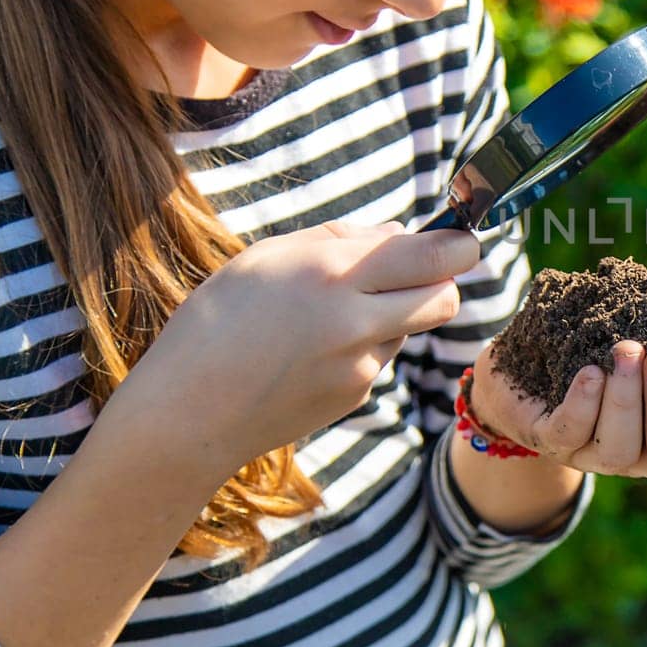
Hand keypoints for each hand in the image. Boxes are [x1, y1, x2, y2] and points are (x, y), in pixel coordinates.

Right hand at [129, 220, 480, 475]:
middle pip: (446, 296)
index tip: (458, 237)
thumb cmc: (216, 321)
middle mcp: (355, 319)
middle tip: (412, 270)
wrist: (187, 414)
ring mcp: (361, 364)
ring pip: (411, 324)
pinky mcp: (357, 394)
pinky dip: (364, 345)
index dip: (459, 244)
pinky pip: (380, 355)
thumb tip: (401, 232)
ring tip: (331, 313)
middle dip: (441, 280)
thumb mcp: (267, 257)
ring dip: (395, 311)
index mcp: (331, 273)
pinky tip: (313, 350)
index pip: (436, 255)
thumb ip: (341, 239)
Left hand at [468, 328, 646, 478]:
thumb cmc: (606, 350)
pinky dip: (583, 404)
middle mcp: (645, 452)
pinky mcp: (553, 444)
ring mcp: (598, 455)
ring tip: (625, 350)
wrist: (531, 369)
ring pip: (621, 449)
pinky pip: (570, 434)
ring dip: (626, 399)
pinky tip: (589, 371)